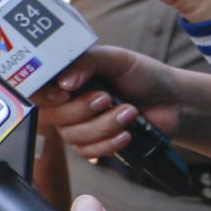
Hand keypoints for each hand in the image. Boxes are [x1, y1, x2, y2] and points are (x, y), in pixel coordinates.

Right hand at [34, 48, 188, 158]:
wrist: (172, 101)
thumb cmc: (143, 75)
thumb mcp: (117, 59)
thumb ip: (87, 61)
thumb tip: (64, 80)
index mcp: (68, 76)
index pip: (38, 87)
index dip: (44, 94)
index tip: (63, 93)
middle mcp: (68, 101)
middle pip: (54, 115)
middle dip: (82, 110)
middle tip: (107, 98)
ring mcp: (79, 124)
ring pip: (72, 135)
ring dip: (103, 126)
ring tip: (129, 111)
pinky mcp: (94, 144)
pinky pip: (87, 151)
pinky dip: (107, 144)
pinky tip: (126, 134)